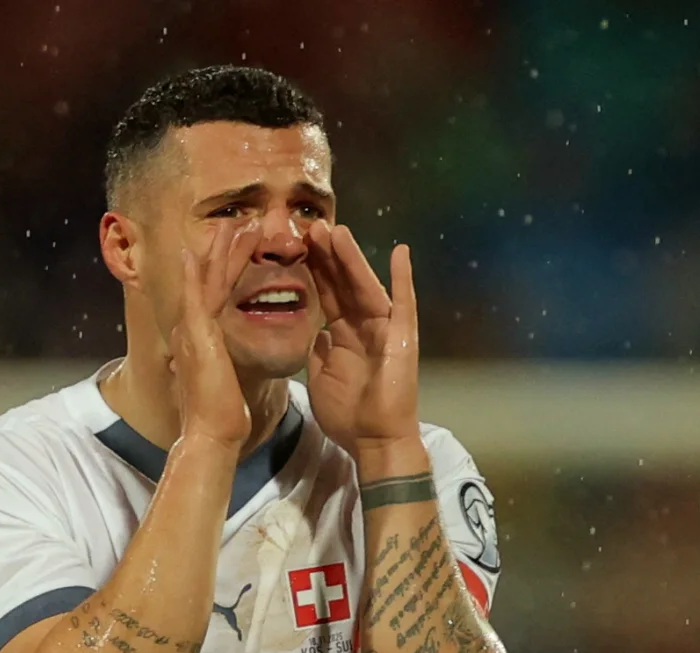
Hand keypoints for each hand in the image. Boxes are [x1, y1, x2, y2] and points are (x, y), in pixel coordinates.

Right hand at [169, 221, 262, 447]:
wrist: (212, 433)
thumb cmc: (222, 415)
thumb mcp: (223, 382)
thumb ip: (218, 368)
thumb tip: (217, 368)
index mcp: (201, 339)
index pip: (216, 295)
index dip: (227, 269)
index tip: (239, 247)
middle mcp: (191, 331)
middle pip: (208, 281)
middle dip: (223, 252)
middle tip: (239, 225)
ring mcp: (190, 331)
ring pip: (204, 282)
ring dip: (217, 253)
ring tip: (234, 226)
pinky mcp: (195, 336)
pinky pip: (193, 298)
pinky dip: (190, 274)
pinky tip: (191, 252)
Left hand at [304, 221, 420, 455]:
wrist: (373, 441)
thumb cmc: (347, 414)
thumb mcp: (320, 376)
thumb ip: (317, 350)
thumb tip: (315, 332)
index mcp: (342, 334)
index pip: (325, 293)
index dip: (311, 269)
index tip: (295, 244)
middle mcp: (363, 325)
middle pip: (342, 282)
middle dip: (327, 255)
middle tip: (310, 226)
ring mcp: (384, 329)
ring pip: (365, 286)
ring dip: (352, 258)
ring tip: (337, 231)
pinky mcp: (403, 337)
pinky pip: (404, 303)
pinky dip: (403, 278)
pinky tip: (400, 251)